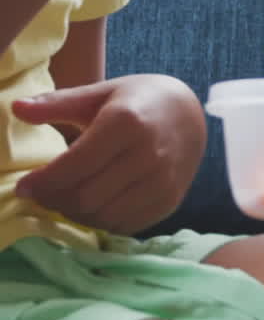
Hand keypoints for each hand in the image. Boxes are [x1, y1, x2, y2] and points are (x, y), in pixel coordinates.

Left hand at [12, 75, 206, 233]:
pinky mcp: (170, 201)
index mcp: (126, 122)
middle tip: (40, 195)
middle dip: (54, 201)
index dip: (42, 182)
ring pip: (103, 217)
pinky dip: (101, 222)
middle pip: (85, 197)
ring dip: (75, 215)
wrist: (189, 113)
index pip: (74, 166)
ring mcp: (162, 181)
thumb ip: (56, 103)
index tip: (23, 186)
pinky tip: (90, 206)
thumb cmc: (136, 100)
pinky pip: (125, 225)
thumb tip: (16, 108)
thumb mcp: (98, 94)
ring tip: (63, 200)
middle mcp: (147, 154)